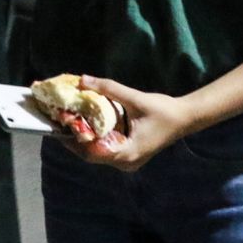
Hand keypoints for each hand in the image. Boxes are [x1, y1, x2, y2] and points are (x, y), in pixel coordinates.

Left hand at [61, 76, 190, 171]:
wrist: (184, 118)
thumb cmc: (163, 110)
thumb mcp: (135, 98)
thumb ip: (109, 89)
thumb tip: (82, 80)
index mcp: (126, 154)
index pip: (91, 152)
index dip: (73, 141)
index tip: (58, 127)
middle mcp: (125, 162)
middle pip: (91, 154)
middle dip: (74, 138)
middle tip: (59, 122)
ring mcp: (127, 161)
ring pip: (97, 153)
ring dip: (83, 138)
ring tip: (67, 122)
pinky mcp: (129, 154)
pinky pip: (106, 149)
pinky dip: (94, 137)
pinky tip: (85, 124)